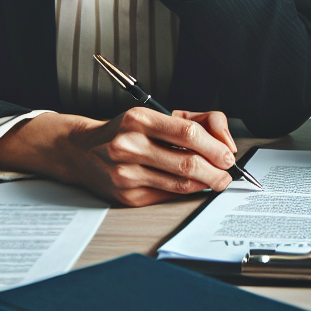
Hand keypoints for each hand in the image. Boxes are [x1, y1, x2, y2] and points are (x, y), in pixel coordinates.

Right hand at [0, 108, 237, 206]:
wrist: (82, 150)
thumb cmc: (127, 130)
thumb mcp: (158, 114)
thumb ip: (196, 121)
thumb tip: (225, 141)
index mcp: (140, 119)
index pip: (188, 133)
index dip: (215, 146)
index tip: (228, 155)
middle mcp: (130, 145)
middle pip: (187, 162)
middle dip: (216, 170)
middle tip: (227, 173)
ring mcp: (126, 173)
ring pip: (180, 183)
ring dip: (206, 184)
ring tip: (217, 180)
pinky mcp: (127, 195)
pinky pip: (167, 195)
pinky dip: (187, 191)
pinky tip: (194, 185)